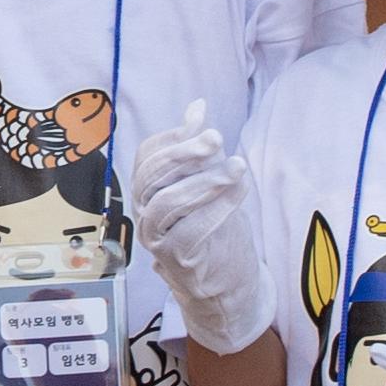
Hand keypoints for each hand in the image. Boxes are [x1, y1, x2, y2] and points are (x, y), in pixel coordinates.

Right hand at [128, 111, 278, 355]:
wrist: (224, 280)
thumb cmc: (212, 225)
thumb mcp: (207, 181)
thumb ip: (199, 149)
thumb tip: (197, 106)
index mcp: (149, 189)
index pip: (146, 156)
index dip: (172, 138)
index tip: (202, 122)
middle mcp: (145, 212)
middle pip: (151, 177)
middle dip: (184, 154)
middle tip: (216, 138)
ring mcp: (156, 238)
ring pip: (167, 204)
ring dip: (204, 182)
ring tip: (237, 168)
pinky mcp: (175, 260)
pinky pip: (189, 232)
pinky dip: (216, 209)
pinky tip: (239, 193)